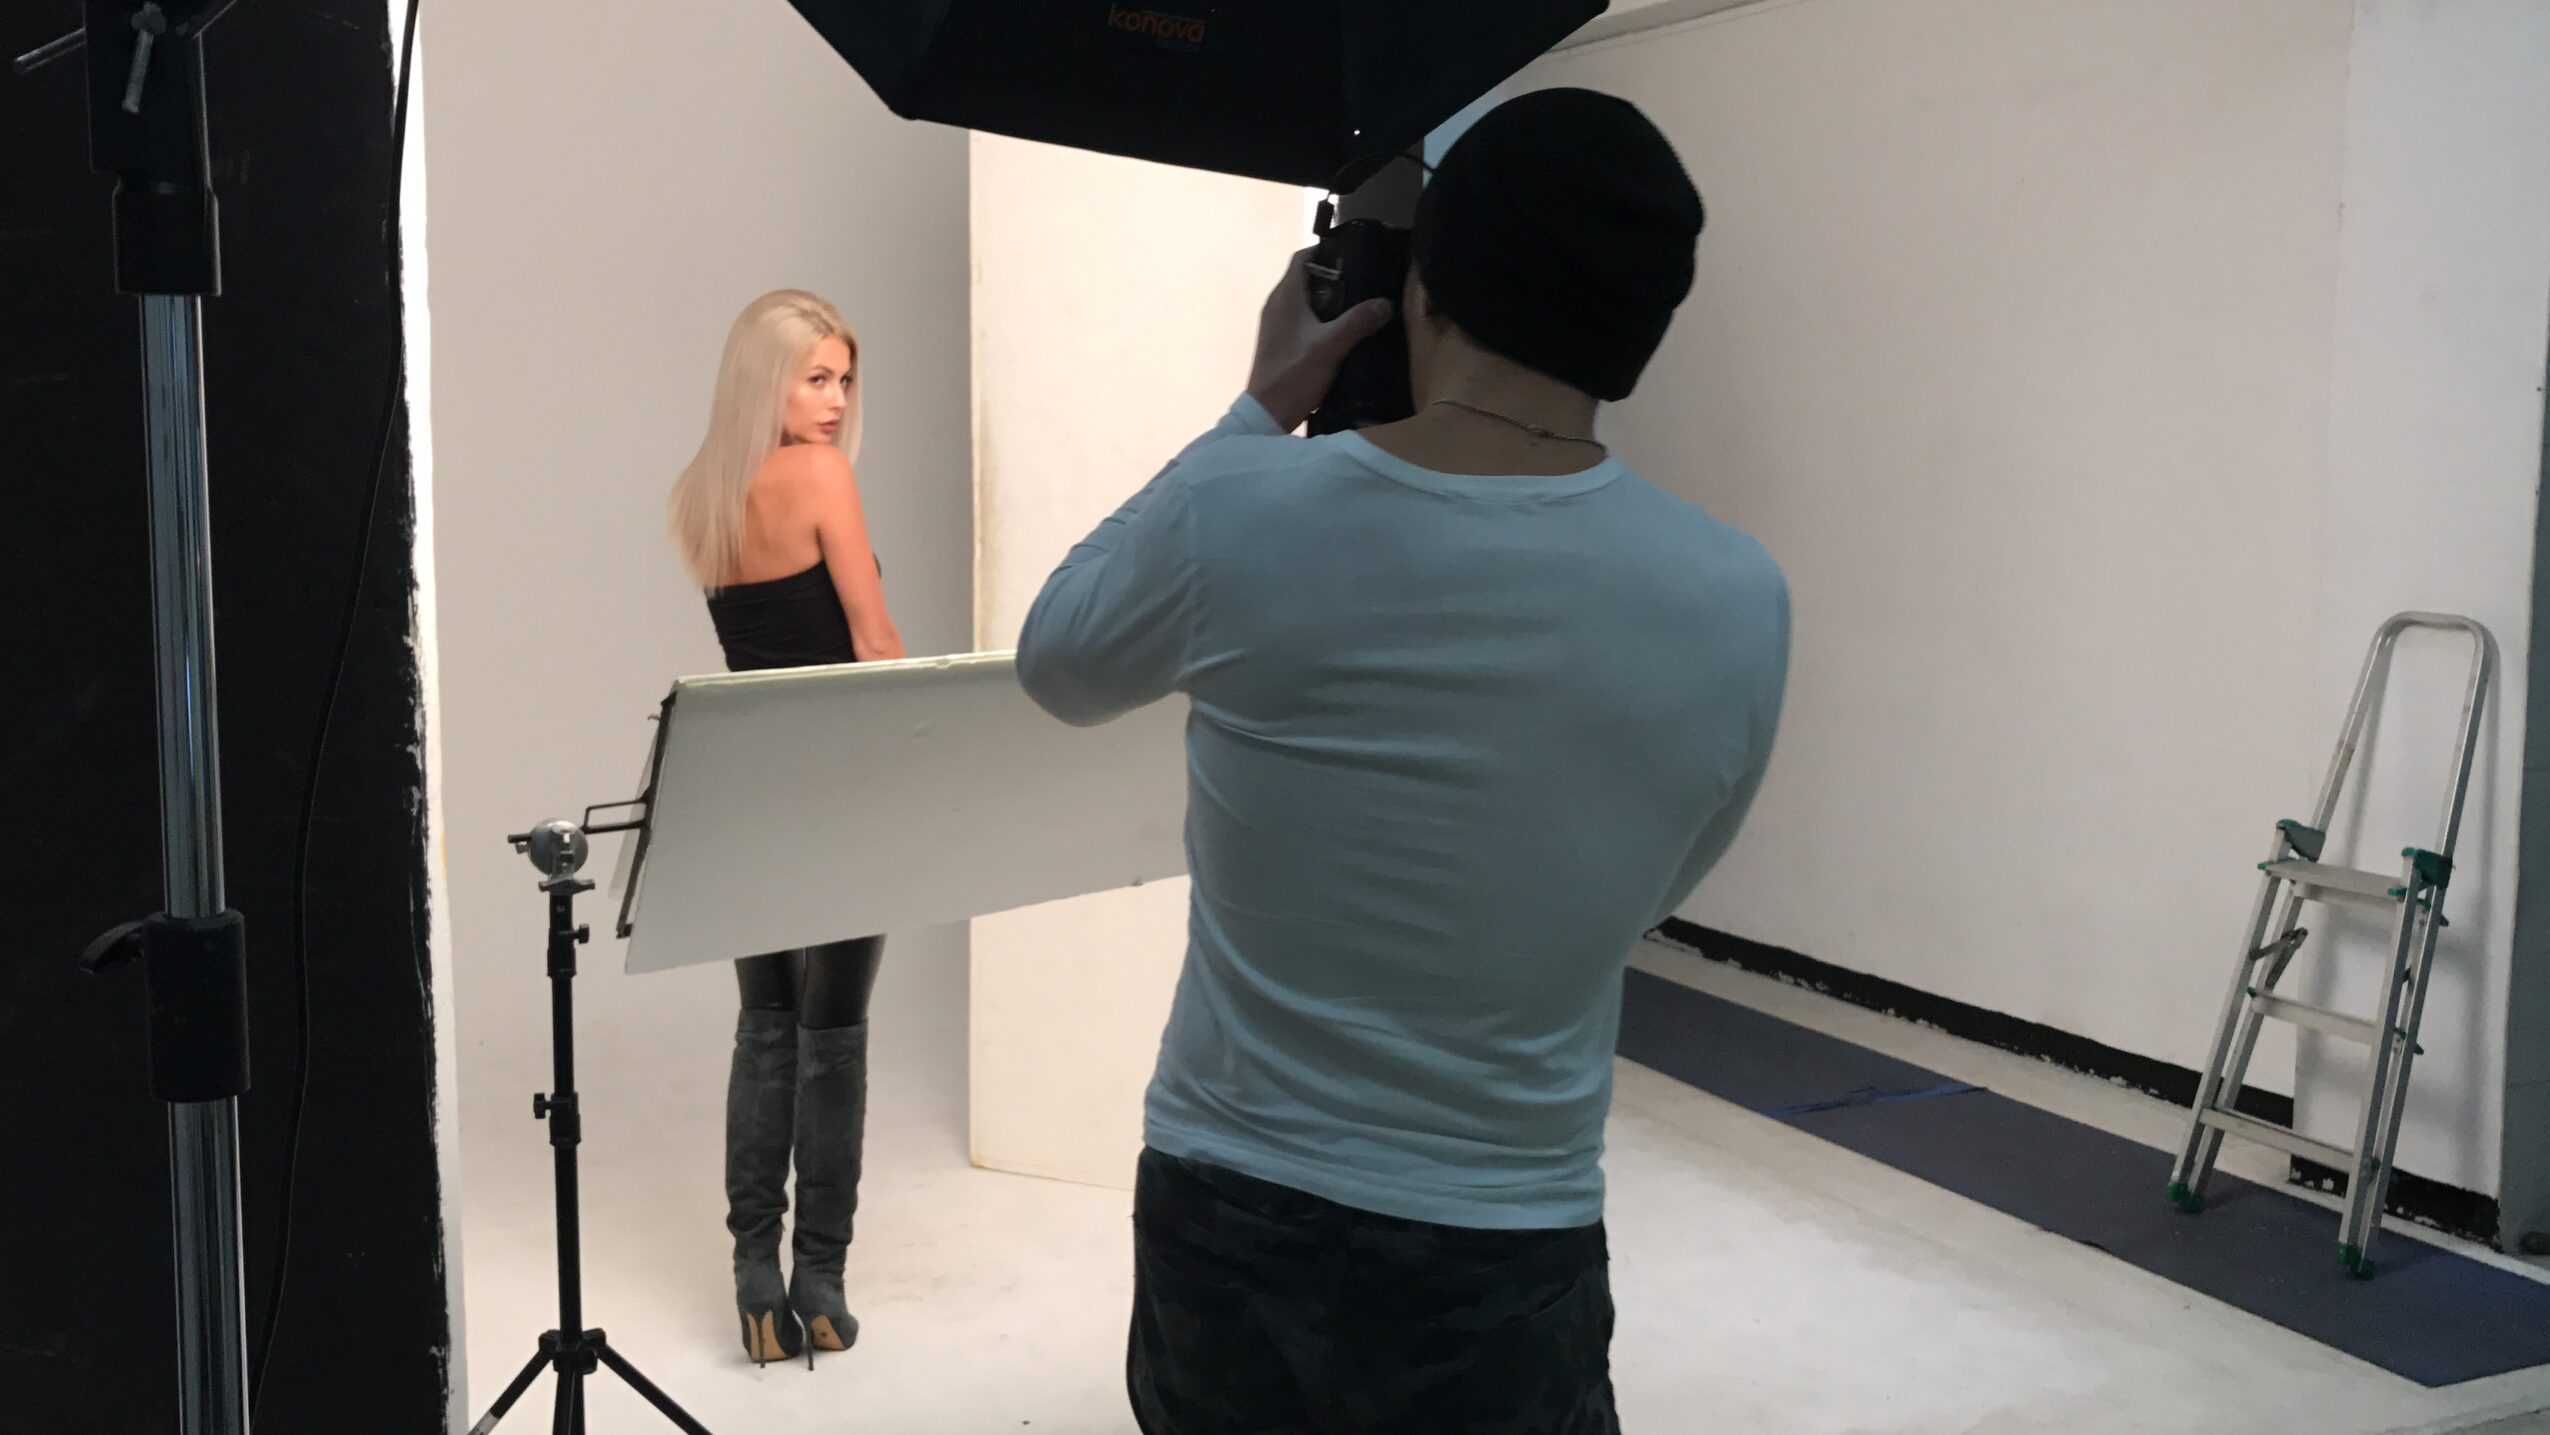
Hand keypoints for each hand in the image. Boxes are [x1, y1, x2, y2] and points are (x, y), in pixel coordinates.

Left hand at [1244, 246, 1395, 432]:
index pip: (1302, 257)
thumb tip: (1385, 303)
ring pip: (1304, 299)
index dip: (1326, 251)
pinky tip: (1339, 332)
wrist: (1267, 413)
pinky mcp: (1278, 341)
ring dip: (1328, 300)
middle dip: (1333, 278)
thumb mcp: (1331, 346)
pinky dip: (1319, 318)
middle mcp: (1276, 304)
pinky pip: (1301, 318)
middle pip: (1305, 277)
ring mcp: (1275, 324)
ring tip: (1357, 306)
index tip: (1353, 256)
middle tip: (1363, 283)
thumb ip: (1358, 321)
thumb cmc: (1295, 374)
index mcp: (1285, 296)